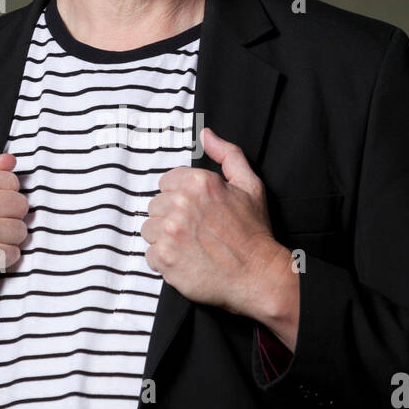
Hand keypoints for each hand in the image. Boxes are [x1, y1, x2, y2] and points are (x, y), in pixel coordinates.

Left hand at [141, 126, 297, 334]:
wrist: (258, 275)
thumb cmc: (254, 233)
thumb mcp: (250, 185)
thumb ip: (227, 155)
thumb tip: (206, 134)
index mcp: (198, 182)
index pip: (166, 183)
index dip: (181, 199)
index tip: (197, 213)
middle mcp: (181, 203)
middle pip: (155, 207)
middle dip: (172, 218)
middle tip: (197, 232)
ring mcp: (170, 232)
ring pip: (150, 230)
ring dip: (166, 239)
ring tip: (191, 247)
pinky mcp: (164, 258)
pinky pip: (150, 255)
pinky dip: (165, 261)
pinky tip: (187, 261)